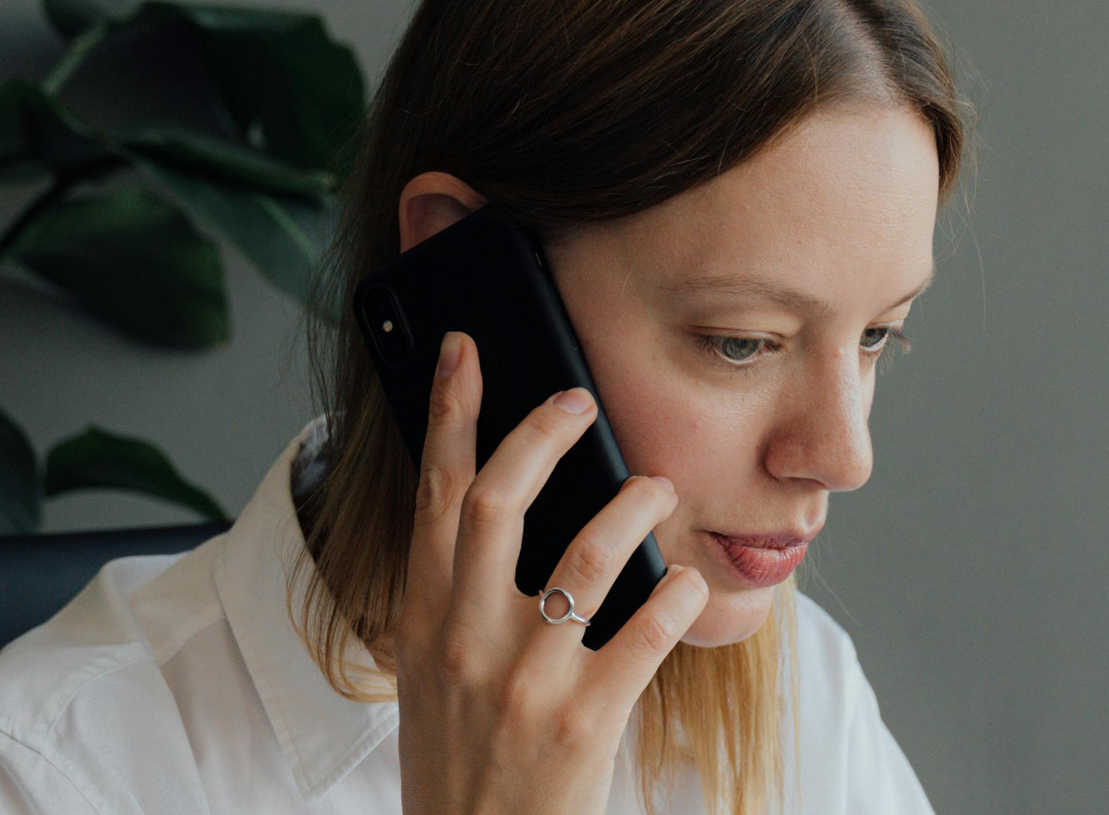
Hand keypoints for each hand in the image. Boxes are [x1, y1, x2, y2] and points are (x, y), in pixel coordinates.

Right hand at [395, 330, 709, 814]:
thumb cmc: (458, 755)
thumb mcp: (429, 669)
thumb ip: (457, 592)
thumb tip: (504, 504)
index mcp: (424, 617)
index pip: (433, 493)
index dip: (449, 414)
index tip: (464, 353)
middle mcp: (464, 638)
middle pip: (498, 500)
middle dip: (540, 433)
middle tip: (577, 400)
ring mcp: (523, 680)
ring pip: (585, 553)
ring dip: (630, 504)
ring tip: (655, 487)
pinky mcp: (583, 720)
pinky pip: (643, 631)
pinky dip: (674, 595)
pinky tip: (685, 580)